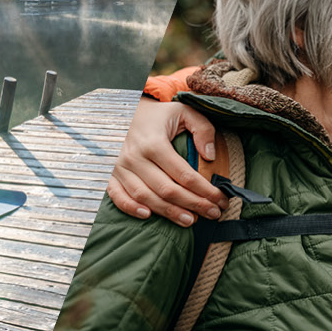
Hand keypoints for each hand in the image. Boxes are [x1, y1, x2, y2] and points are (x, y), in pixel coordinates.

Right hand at [107, 98, 224, 225]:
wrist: (125, 110)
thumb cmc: (158, 115)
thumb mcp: (184, 111)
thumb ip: (202, 129)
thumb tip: (210, 156)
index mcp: (154, 143)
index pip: (184, 175)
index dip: (205, 191)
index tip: (221, 200)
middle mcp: (135, 157)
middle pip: (167, 190)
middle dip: (194, 205)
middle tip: (213, 214)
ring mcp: (119, 167)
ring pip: (146, 197)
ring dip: (169, 212)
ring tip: (190, 220)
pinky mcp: (110, 173)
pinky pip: (117, 196)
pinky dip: (130, 208)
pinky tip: (148, 216)